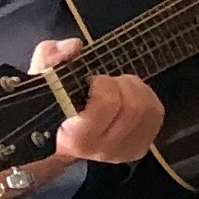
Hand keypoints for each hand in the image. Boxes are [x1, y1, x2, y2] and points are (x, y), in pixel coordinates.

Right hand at [28, 39, 166, 167]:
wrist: (56, 138)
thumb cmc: (51, 105)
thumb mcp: (42, 77)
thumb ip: (49, 56)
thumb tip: (74, 46)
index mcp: (74, 137)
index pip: (107, 104)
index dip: (103, 85)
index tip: (91, 81)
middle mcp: (102, 149)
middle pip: (134, 107)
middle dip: (120, 85)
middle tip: (105, 82)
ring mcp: (123, 152)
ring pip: (149, 110)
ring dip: (134, 89)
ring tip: (116, 87)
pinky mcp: (139, 148)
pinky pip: (156, 115)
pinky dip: (146, 98)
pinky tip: (128, 96)